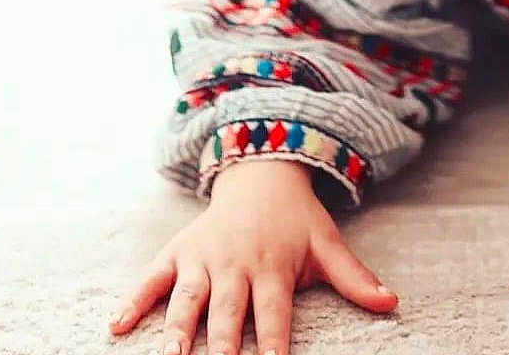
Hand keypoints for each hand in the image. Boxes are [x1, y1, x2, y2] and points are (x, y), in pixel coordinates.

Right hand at [107, 161, 397, 354]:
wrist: (263, 172)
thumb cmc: (297, 220)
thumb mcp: (327, 243)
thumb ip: (354, 277)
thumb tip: (392, 302)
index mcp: (273, 268)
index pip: (273, 315)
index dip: (272, 346)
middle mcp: (236, 265)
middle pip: (226, 315)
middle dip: (220, 350)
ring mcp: (204, 258)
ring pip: (186, 301)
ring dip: (175, 331)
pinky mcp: (178, 252)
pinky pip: (151, 277)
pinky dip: (134, 300)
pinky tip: (116, 326)